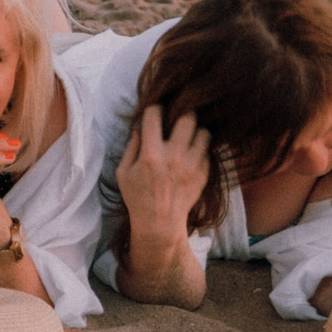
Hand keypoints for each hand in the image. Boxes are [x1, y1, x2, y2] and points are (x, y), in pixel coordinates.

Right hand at [116, 105, 210, 244]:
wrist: (160, 222)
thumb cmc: (137, 197)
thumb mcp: (123, 173)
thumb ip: (131, 147)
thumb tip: (141, 127)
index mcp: (151, 156)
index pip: (154, 117)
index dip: (154, 109)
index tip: (154, 111)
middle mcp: (173, 157)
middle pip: (187, 119)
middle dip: (182, 113)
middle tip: (178, 117)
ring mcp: (191, 166)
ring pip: (204, 133)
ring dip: (195, 131)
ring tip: (188, 135)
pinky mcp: (203, 174)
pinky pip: (207, 151)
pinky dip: (200, 148)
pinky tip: (191, 153)